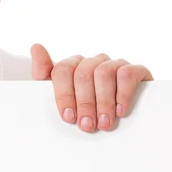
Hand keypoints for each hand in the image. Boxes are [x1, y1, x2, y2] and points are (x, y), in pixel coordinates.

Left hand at [30, 43, 153, 131]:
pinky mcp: (135, 70)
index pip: (62, 70)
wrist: (123, 118)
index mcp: (73, 65)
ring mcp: (114, 64)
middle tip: (87, 125)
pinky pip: (127, 74)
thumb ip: (44, 73)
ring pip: (104, 72)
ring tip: (104, 123)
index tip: (68, 117)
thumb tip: (36, 46)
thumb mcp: (61, 96)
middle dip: (84, 103)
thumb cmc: (85, 108)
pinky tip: (120, 111)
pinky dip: (122, 94)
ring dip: (103, 101)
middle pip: (83, 73)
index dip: (64, 94)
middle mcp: (93, 61)